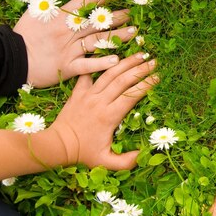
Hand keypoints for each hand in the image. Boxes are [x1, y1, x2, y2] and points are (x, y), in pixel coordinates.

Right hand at [13, 0, 135, 87]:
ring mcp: (69, 49)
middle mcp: (68, 31)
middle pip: (96, 21)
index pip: (87, 2)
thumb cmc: (24, 33)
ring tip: (133, 32)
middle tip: (134, 12)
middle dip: (117, 16)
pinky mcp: (68, 66)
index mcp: (61, 15)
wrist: (11, 58)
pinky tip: (117, 60)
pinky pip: (87, 65)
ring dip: (116, 36)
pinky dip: (101, 63)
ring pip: (96, 40)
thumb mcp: (35, 9)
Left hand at [49, 53, 156, 168]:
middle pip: (123, 80)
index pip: (131, 95)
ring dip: (125, 62)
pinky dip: (97, 63)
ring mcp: (88, 94)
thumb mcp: (105, 162)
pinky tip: (108, 55)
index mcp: (109, 116)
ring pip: (109, 74)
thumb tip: (144, 155)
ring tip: (139, 54)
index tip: (159, 77)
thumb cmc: (82, 154)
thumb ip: (125, 161)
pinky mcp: (78, 91)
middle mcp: (100, 102)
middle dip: (140, 69)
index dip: (146, 85)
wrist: (56, 146)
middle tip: (154, 60)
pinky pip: (88, 74)